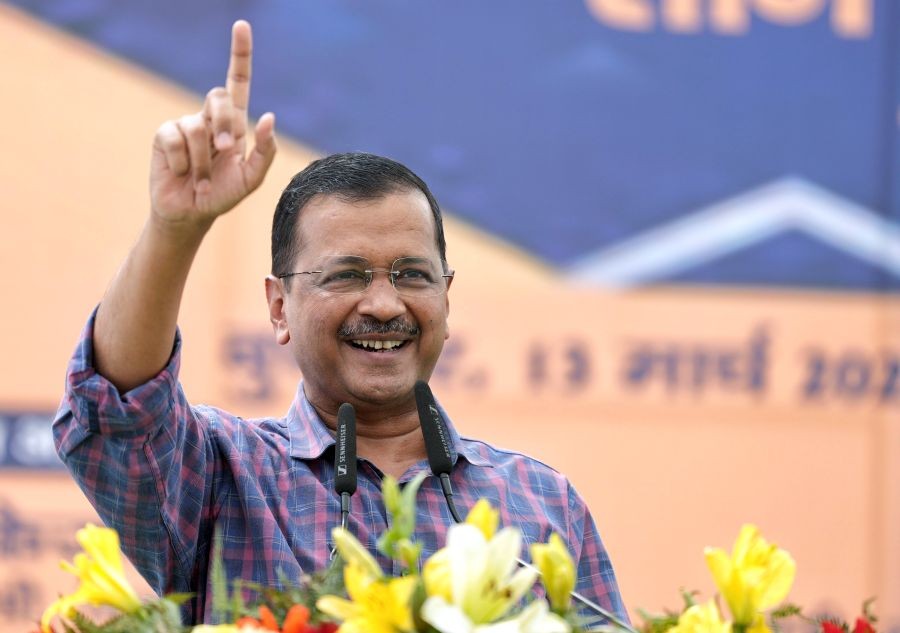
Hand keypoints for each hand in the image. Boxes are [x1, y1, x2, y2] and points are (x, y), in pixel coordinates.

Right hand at [149, 20, 275, 227]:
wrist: (191, 214)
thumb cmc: (222, 195)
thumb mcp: (251, 179)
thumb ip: (265, 152)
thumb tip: (268, 117)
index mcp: (235, 124)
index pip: (237, 81)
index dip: (240, 54)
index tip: (242, 26)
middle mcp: (210, 119)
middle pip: (219, 97)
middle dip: (223, 124)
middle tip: (225, 152)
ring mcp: (185, 124)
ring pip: (197, 125)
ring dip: (204, 159)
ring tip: (202, 179)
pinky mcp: (164, 135)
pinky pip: (175, 137)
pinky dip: (183, 161)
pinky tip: (182, 173)